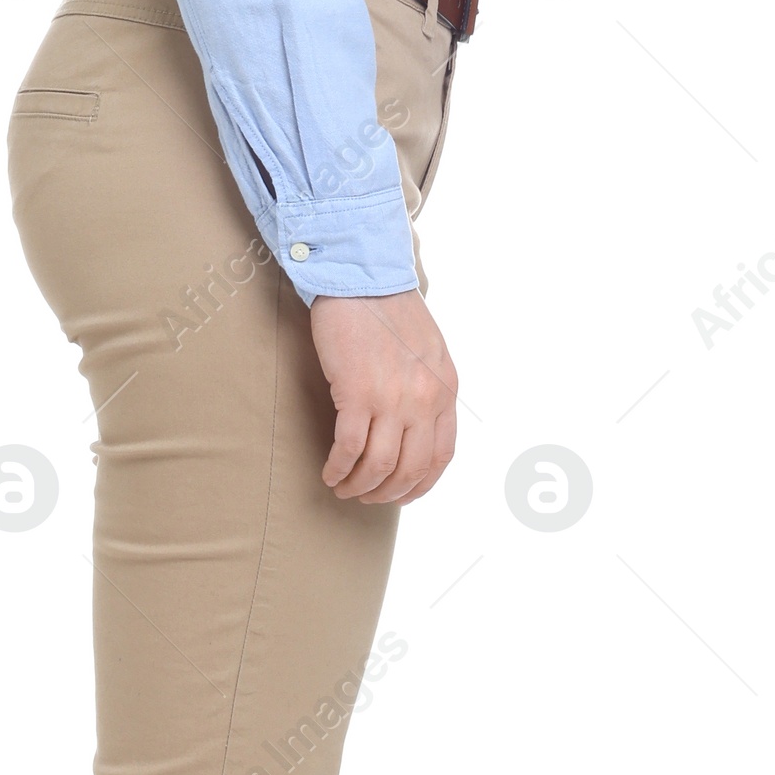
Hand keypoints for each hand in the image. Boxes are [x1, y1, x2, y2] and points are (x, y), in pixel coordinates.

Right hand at [309, 290, 458, 503]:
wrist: (360, 277)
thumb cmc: (388, 309)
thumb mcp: (429, 350)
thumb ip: (428, 387)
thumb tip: (416, 425)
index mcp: (445, 389)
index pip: (441, 456)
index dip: (420, 484)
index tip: (401, 494)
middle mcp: (425, 399)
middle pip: (411, 469)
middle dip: (386, 492)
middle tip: (366, 497)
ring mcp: (392, 398)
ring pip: (379, 466)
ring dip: (359, 486)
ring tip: (343, 488)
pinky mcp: (356, 393)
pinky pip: (349, 448)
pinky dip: (338, 468)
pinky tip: (329, 472)